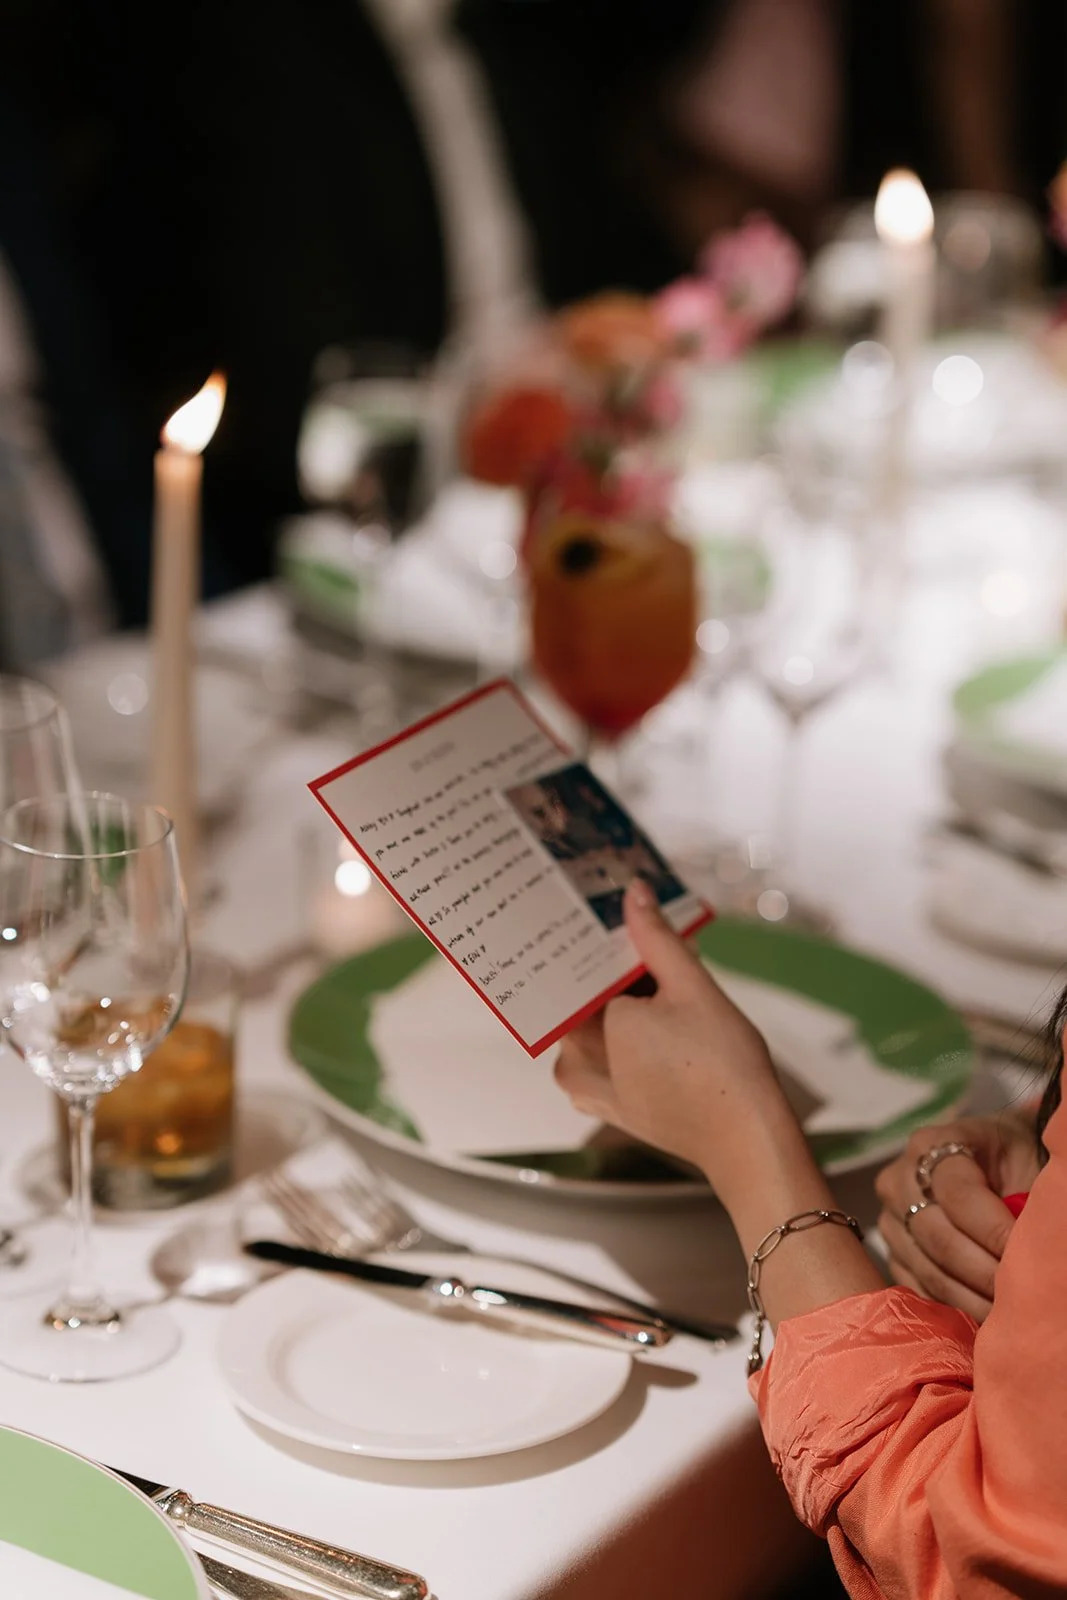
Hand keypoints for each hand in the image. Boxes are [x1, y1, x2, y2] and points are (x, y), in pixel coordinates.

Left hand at [554, 880, 798, 1203]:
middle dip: (616, 968)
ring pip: (598, 1025)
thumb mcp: (692, 987)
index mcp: (584, 1029)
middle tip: (646, 934)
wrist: (746, 1140)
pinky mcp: (609, 1105)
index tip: (616, 911)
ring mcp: (588, 1089)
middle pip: (587, 997)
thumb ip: (656, 938)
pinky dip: (627, 1031)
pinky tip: (663, 1014)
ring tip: (661, 972)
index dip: (600, 938)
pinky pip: (606, 1054)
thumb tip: (632, 892)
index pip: (579, 969)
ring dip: (624, 998)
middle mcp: (573, 1062)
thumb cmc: (722, 1066)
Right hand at [874, 1111, 1042, 1322]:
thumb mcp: (1024, 1160)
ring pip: (929, 1270)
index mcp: (931, 1145)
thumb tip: (1035, 1246)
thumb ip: (1027, 1197)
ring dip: (974, 1298)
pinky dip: (955, 1308)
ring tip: (1010, 1312)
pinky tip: (985, 1316)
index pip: (958, 1195)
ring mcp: (889, 1220)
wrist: (988, 1162)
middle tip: (1024, 1295)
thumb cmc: (1014, 1158)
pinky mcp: (892, 1254)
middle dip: (986, 1272)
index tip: (1029, 1257)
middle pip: (939, 1238)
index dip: (994, 1231)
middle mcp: (898, 1180)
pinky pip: (919, 1291)